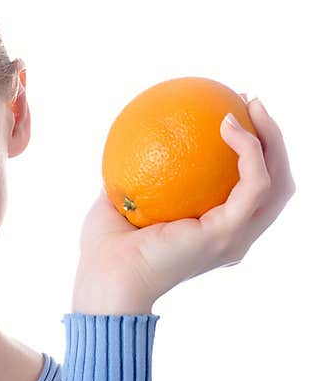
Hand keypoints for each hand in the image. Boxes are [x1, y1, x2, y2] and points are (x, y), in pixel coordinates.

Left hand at [71, 95, 296, 314]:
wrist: (103, 278)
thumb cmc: (104, 248)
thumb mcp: (118, 200)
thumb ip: (133, 176)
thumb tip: (131, 142)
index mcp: (212, 231)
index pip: (248, 189)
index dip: (251, 151)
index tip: (231, 113)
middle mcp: (232, 236)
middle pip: (275, 183)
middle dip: (271, 139)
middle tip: (249, 102)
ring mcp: (234, 237)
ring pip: (277, 182)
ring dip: (270, 139)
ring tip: (249, 105)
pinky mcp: (228, 234)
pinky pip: (253, 184)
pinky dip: (249, 151)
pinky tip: (227, 126)